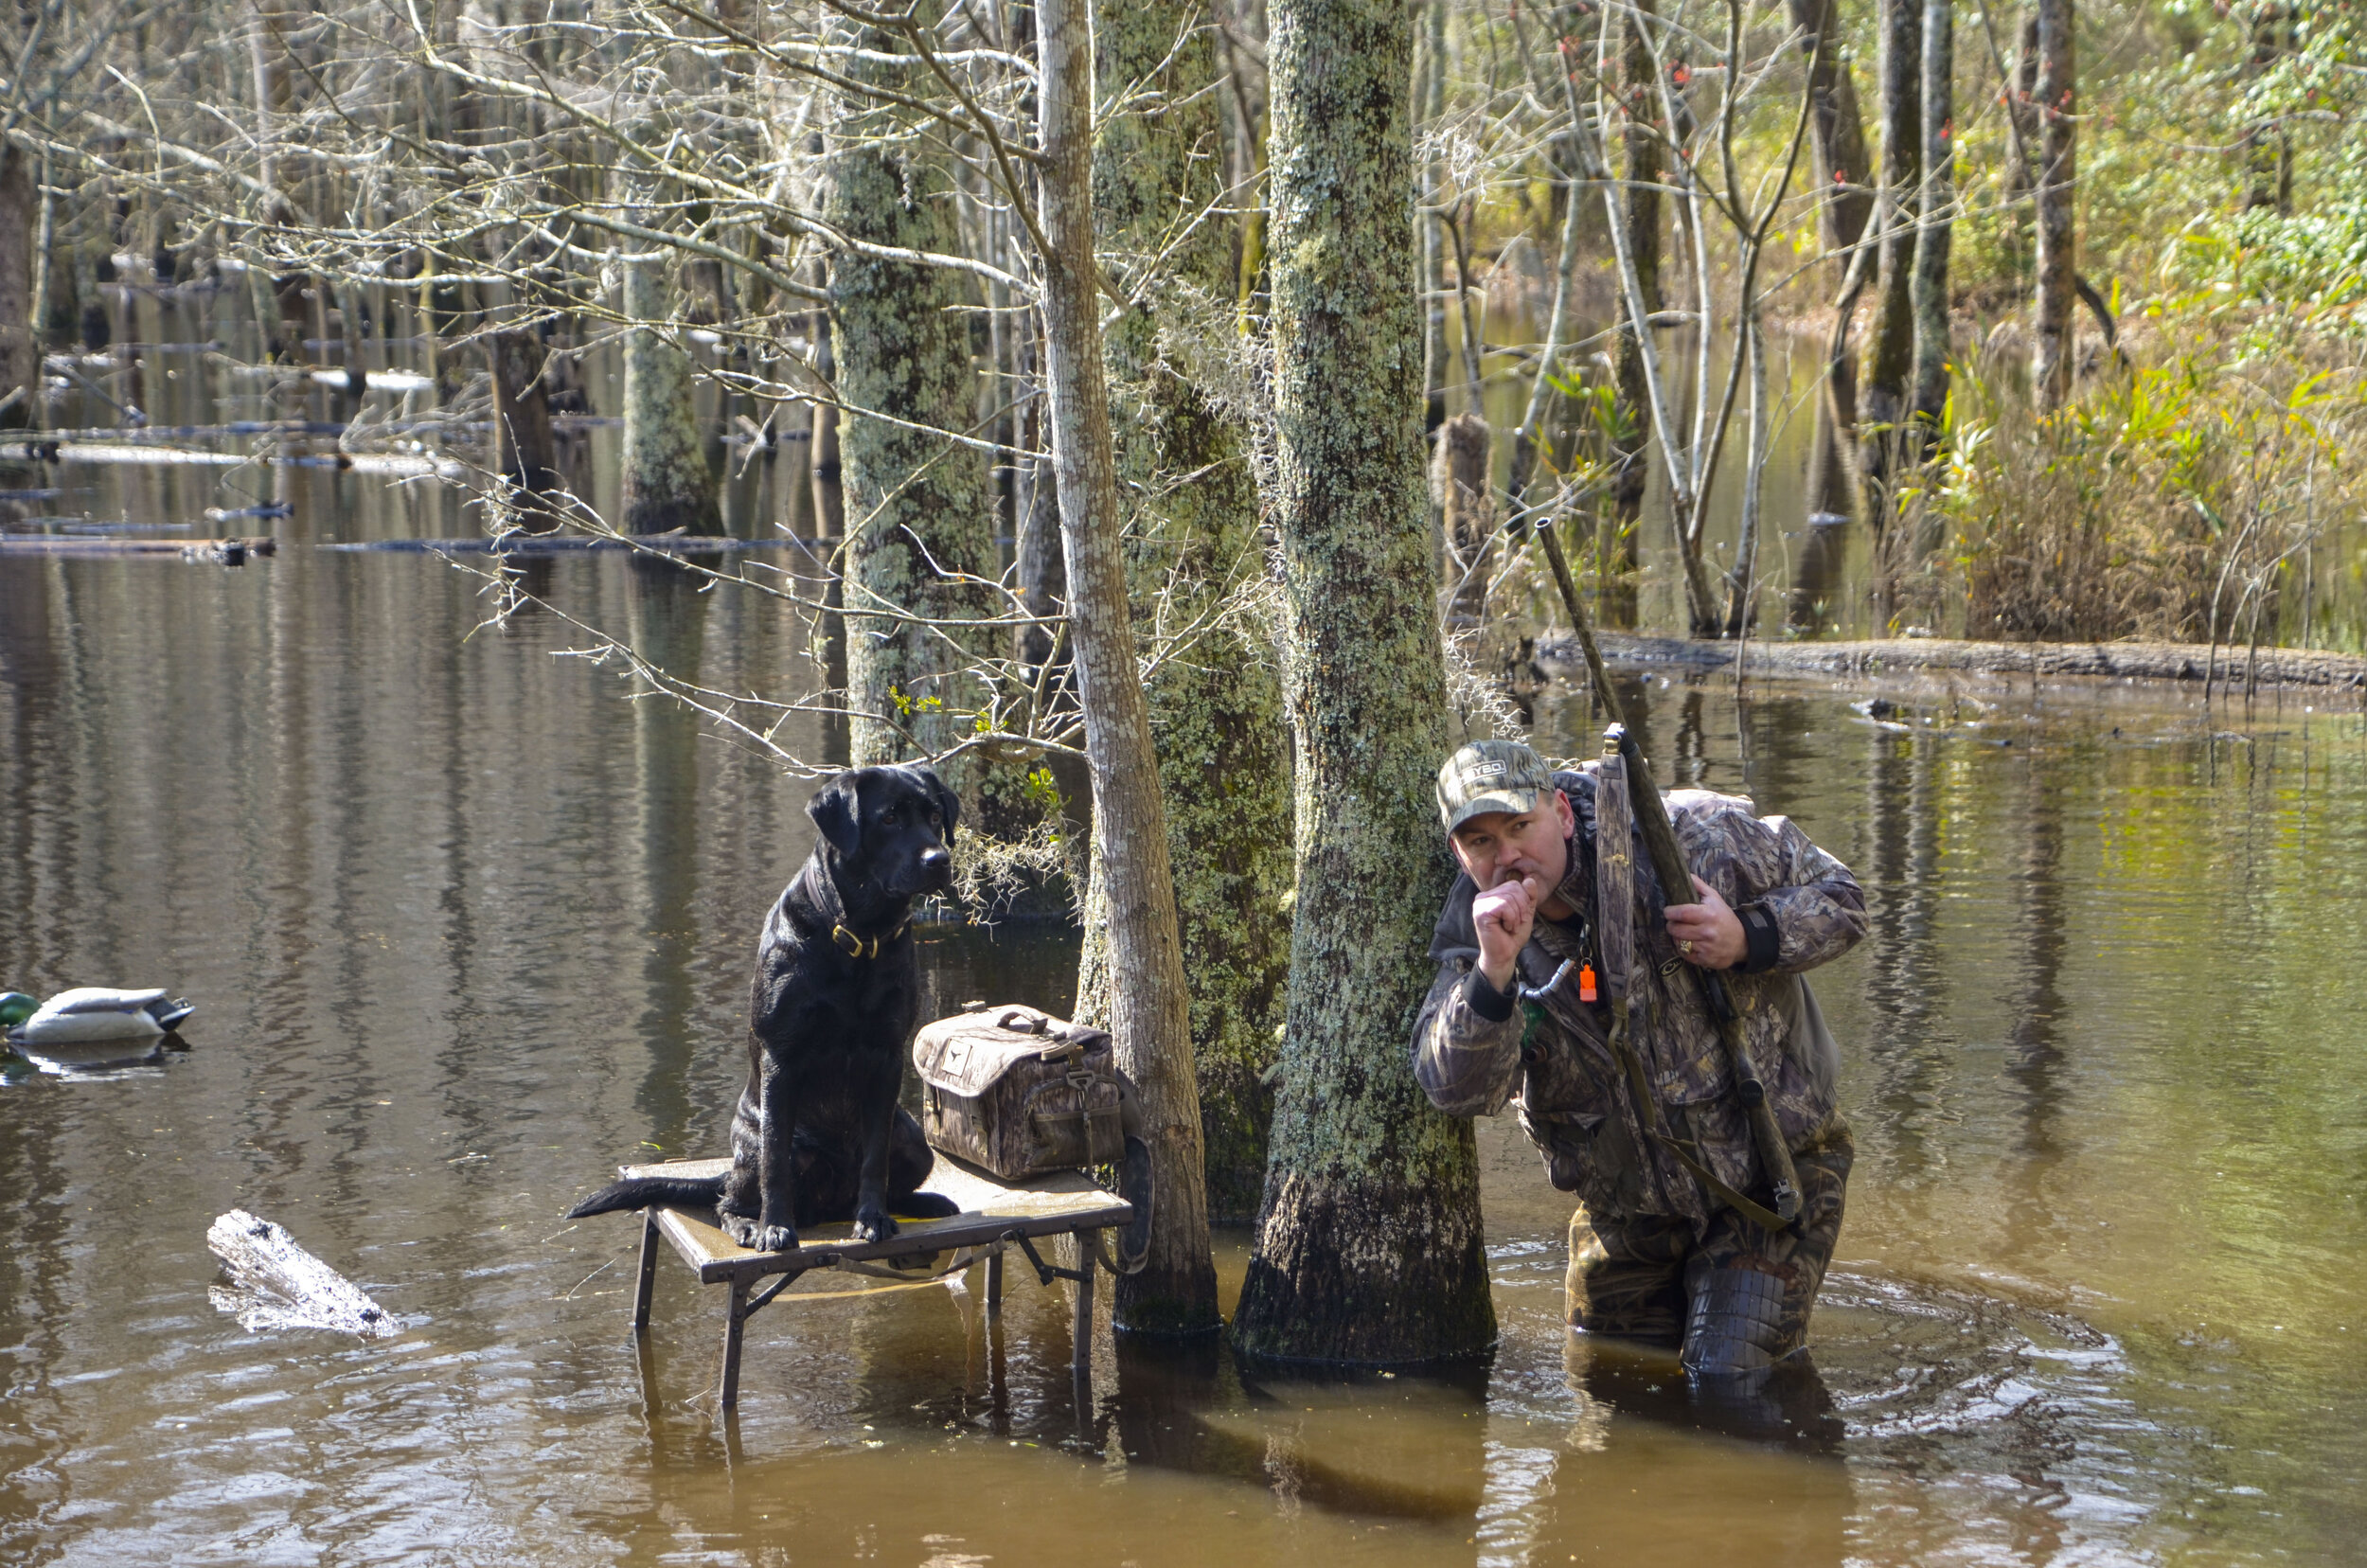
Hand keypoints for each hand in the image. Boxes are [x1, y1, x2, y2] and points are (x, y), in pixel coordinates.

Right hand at [1473, 874, 1541, 991]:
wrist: (1504, 955)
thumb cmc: (1512, 936)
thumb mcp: (1525, 913)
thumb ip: (1529, 897)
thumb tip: (1530, 880)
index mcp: (1493, 894)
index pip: (1515, 884)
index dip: (1524, 901)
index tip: (1518, 917)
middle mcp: (1483, 896)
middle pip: (1513, 888)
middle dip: (1521, 908)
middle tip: (1514, 923)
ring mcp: (1480, 903)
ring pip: (1509, 897)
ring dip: (1516, 916)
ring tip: (1509, 926)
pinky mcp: (1481, 912)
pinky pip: (1504, 906)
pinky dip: (1511, 919)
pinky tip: (1505, 928)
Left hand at [1665, 875, 1745, 968]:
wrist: (1742, 941)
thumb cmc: (1724, 917)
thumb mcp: (1715, 898)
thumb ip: (1698, 886)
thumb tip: (1684, 874)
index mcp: (1708, 914)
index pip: (1682, 913)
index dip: (1670, 912)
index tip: (1667, 911)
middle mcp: (1707, 932)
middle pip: (1676, 929)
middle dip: (1671, 925)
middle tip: (1673, 922)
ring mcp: (1706, 947)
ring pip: (1679, 942)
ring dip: (1676, 937)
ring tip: (1681, 932)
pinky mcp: (1705, 959)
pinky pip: (1685, 954)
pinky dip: (1683, 949)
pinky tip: (1688, 943)